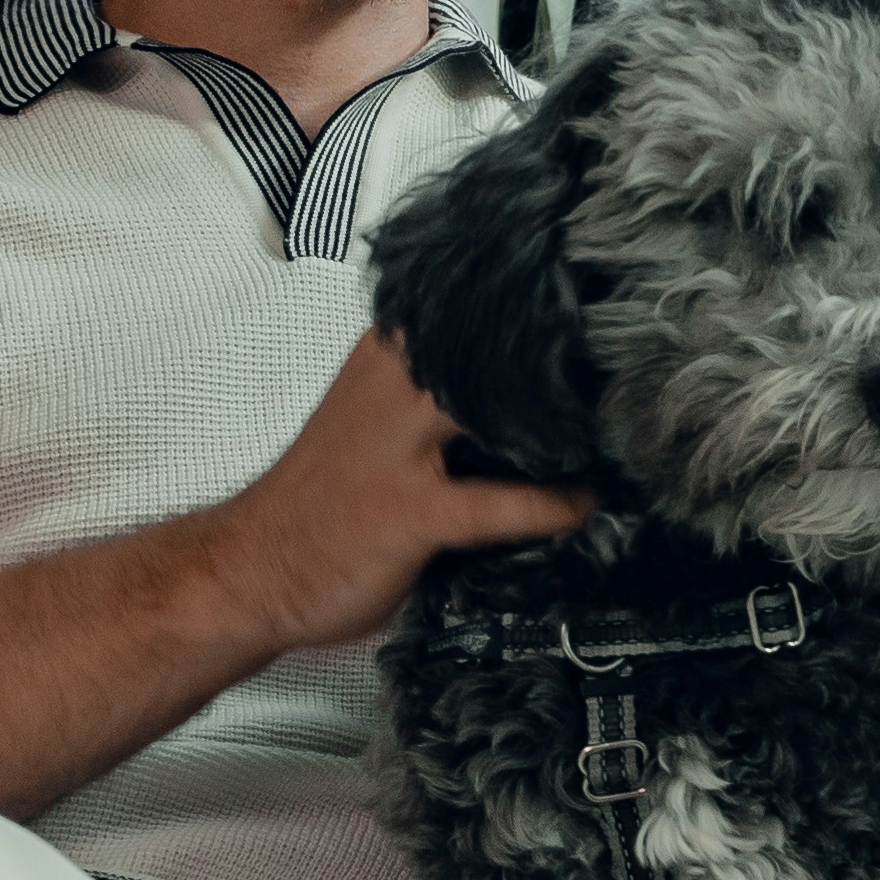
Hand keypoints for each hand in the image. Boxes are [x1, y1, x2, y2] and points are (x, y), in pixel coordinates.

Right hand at [232, 332, 586, 653]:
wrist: (250, 567)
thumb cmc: (324, 497)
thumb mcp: (380, 420)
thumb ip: (442, 399)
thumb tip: (537, 391)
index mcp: (390, 354)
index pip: (476, 312)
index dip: (545, 312)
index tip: (606, 317)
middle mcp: (394, 385)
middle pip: (499, 348)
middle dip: (568, 356)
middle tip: (630, 367)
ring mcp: (400, 448)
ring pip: (504, 412)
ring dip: (567, 427)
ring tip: (618, 434)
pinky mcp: (408, 511)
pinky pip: (497, 502)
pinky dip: (550, 506)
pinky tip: (581, 508)